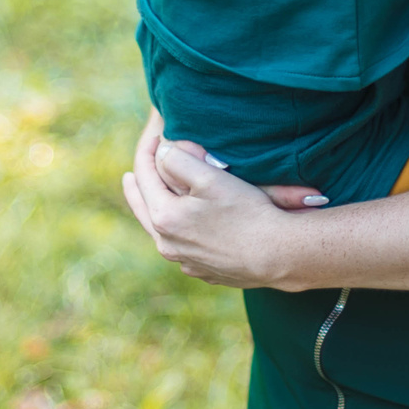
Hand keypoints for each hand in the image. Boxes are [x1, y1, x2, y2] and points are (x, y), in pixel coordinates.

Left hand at [122, 116, 318, 288]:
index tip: (153, 137)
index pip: (144, 177)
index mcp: (164, 218)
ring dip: (154, 212)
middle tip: (129, 176)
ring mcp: (185, 261)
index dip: (147, 153)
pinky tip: (182, 228)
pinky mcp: (203, 271)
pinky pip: (181, 247)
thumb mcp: (210, 177)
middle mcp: (168, 245)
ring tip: (151, 200)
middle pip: (143, 210)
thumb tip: (161, 153)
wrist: (279, 255)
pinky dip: (176, 231)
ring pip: (159, 232)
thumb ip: (178, 160)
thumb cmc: (246, 213)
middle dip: (137, 188)